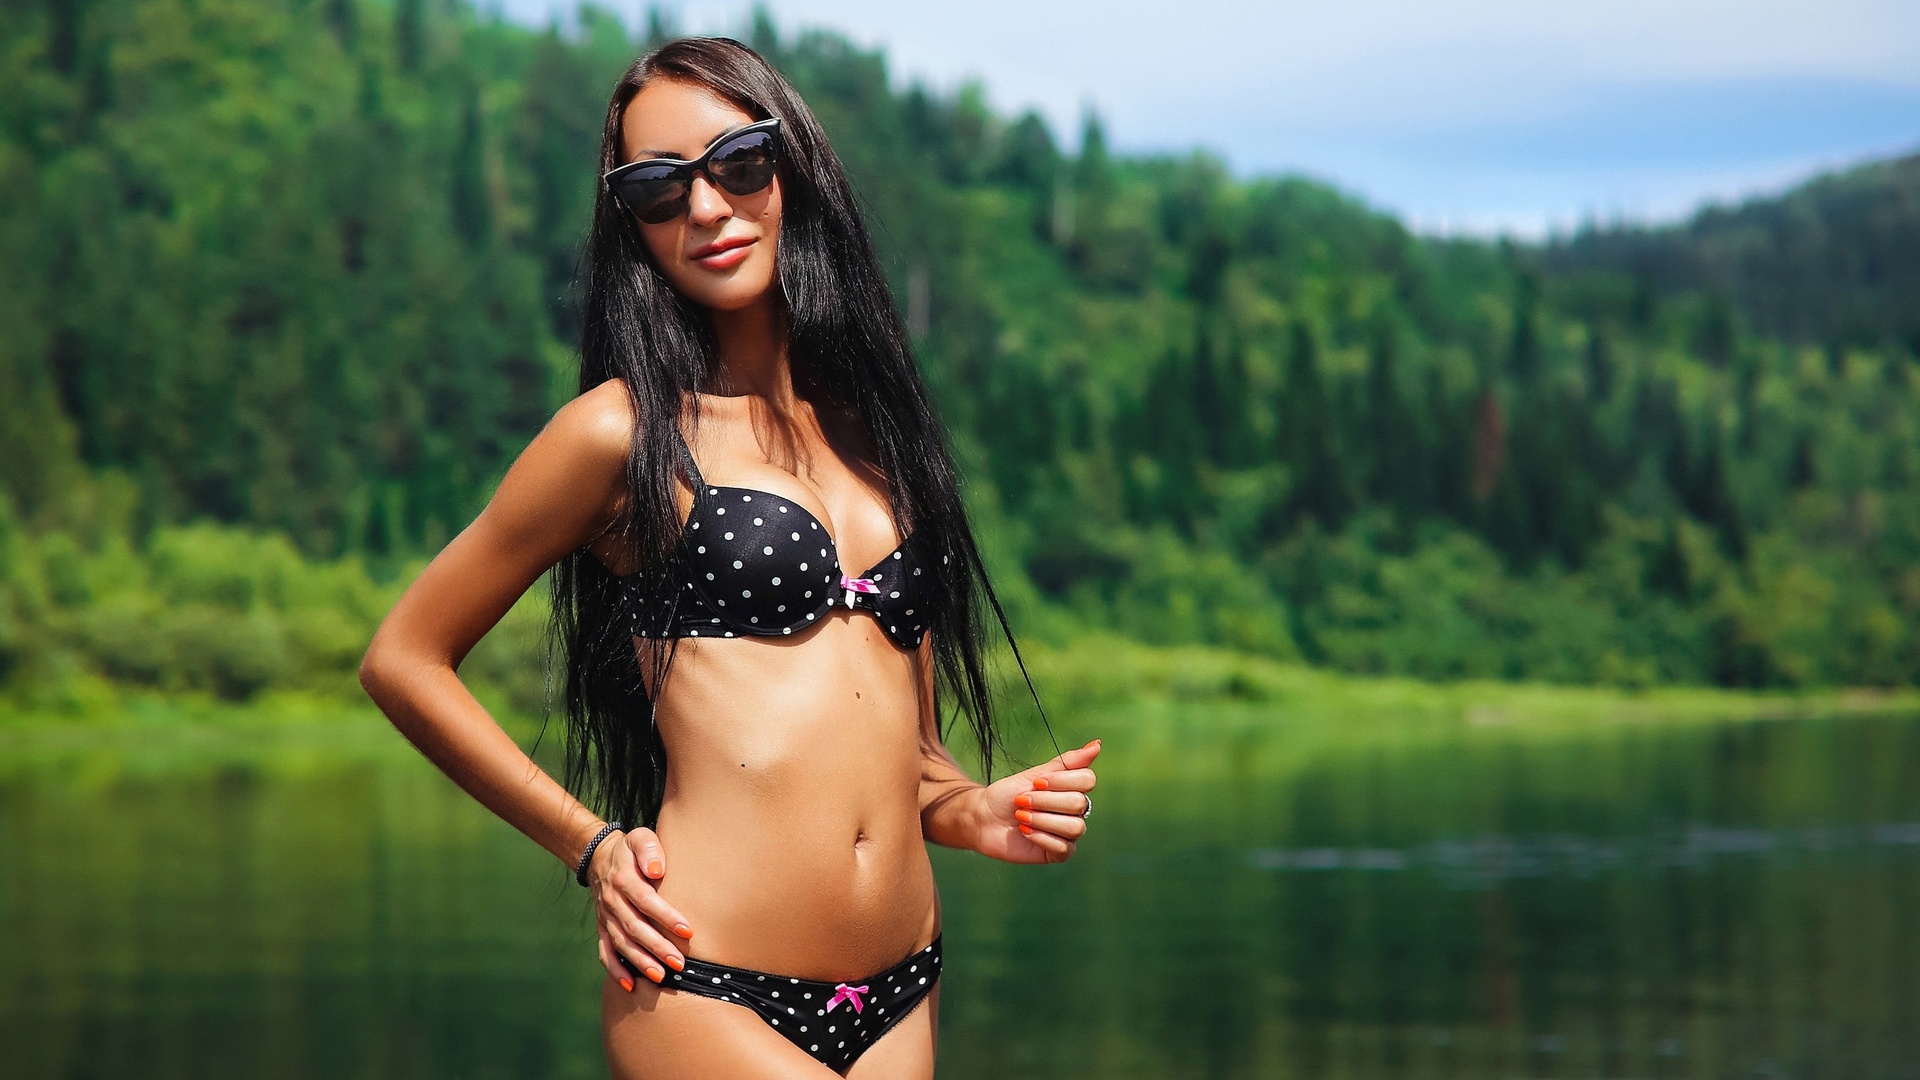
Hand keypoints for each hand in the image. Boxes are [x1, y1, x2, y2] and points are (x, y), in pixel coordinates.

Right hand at [589, 825, 694, 991]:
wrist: (600, 857)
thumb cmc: (631, 849)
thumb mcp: (640, 838)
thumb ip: (650, 850)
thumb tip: (657, 871)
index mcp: (623, 879)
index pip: (645, 900)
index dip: (665, 916)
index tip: (687, 930)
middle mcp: (612, 901)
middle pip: (634, 927)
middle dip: (656, 947)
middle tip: (679, 963)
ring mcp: (606, 917)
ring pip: (621, 944)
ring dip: (639, 962)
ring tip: (660, 978)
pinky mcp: (603, 928)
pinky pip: (605, 952)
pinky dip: (615, 971)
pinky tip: (630, 987)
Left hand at [975, 739, 1099, 863]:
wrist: (983, 817)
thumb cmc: (1008, 794)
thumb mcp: (1035, 774)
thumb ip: (1067, 762)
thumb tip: (1097, 744)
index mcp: (1072, 789)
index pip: (1087, 780)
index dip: (1061, 781)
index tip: (1036, 782)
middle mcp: (1075, 811)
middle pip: (1079, 803)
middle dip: (1045, 801)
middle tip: (1022, 800)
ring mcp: (1067, 833)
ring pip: (1074, 827)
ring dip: (1042, 820)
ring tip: (1021, 817)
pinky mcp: (1058, 853)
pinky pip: (1064, 848)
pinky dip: (1041, 837)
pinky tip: (1025, 832)